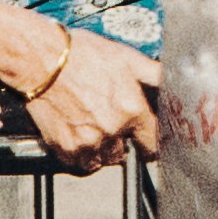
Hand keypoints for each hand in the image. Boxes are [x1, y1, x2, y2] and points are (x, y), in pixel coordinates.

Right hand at [0, 9, 157, 169]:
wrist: (43, 60)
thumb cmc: (83, 55)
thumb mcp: (127, 59)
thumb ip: (154, 75)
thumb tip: (175, 82)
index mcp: (132, 111)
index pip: (152, 144)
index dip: (150, 143)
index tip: (145, 142)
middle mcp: (112, 130)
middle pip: (124, 153)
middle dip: (120, 142)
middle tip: (110, 124)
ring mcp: (86, 142)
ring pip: (101, 160)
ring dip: (100, 150)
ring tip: (92, 129)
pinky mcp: (64, 147)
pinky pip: (78, 163)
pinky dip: (79, 154)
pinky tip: (77, 134)